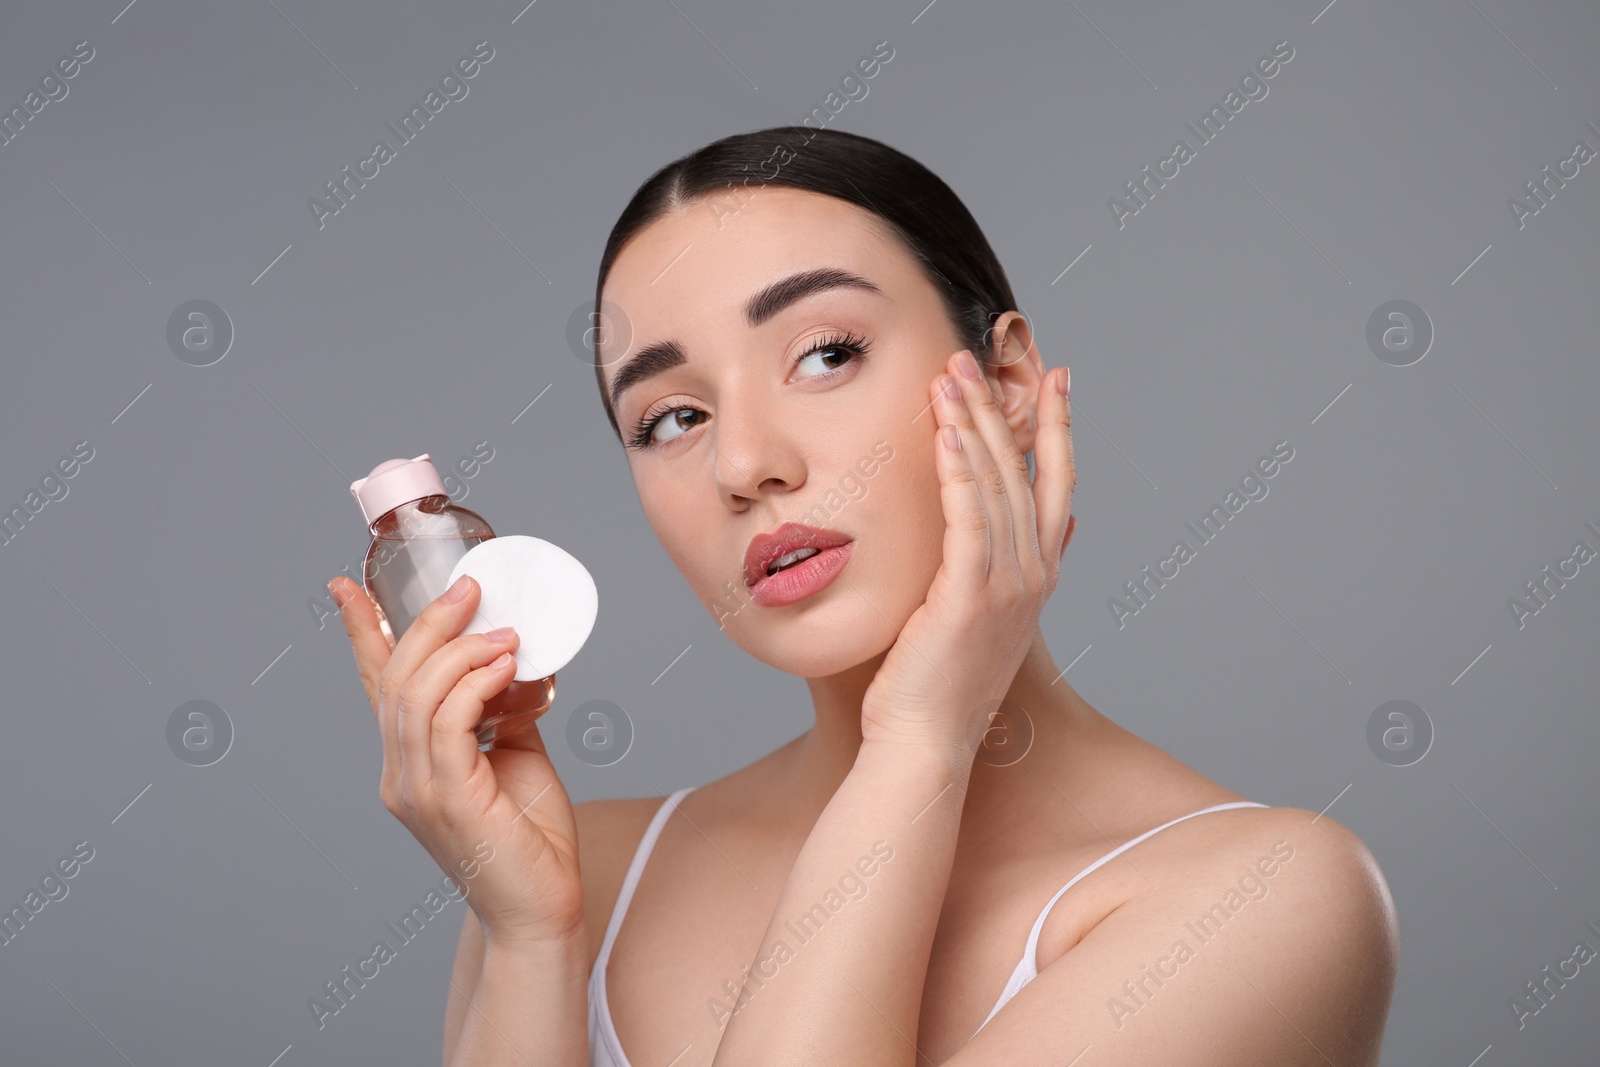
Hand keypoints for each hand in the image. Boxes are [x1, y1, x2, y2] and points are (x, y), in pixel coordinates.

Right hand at [330, 572, 584, 946]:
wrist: (540, 911)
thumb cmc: (530, 840)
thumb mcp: (515, 755)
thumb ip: (503, 711)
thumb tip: (514, 662)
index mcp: (407, 763)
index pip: (375, 686)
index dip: (361, 633)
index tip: (346, 585)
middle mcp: (400, 774)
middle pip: (395, 679)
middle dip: (428, 624)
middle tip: (469, 589)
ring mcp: (418, 789)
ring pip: (417, 695)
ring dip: (460, 650)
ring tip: (502, 632)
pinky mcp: (449, 799)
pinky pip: (450, 723)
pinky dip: (475, 684)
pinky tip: (505, 667)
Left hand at [860, 349, 1075, 755]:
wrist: (925, 741)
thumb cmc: (936, 681)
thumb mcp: (980, 616)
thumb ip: (1002, 566)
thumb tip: (1044, 529)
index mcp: (1037, 576)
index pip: (1056, 484)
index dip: (1059, 428)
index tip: (1058, 376)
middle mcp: (1033, 575)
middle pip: (1023, 471)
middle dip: (1000, 408)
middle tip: (974, 356)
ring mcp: (1007, 585)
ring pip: (995, 485)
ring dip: (971, 425)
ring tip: (950, 374)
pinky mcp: (971, 595)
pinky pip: (968, 519)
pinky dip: (958, 472)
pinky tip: (943, 434)